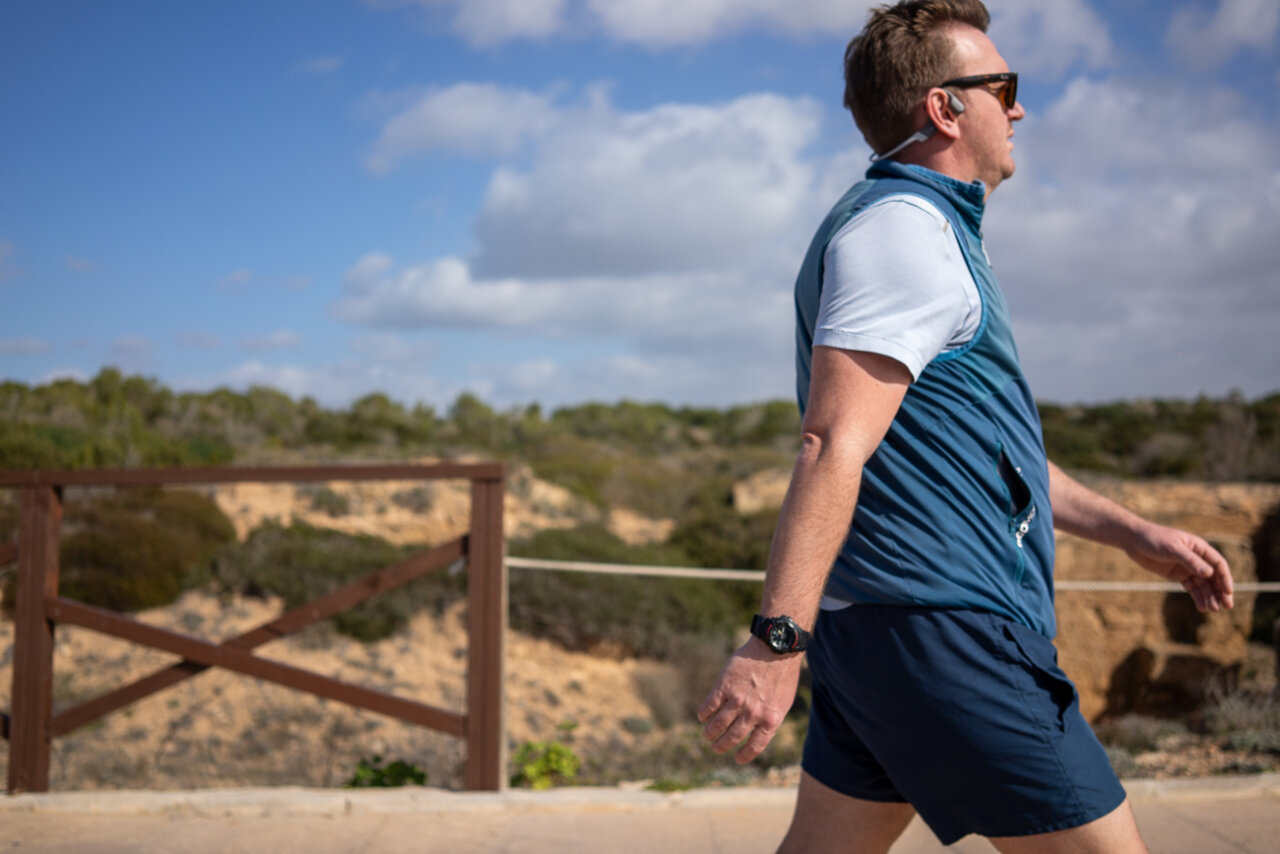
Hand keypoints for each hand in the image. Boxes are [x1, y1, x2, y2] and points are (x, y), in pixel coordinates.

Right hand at [697, 637, 802, 763]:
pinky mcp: (724, 685)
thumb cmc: (783, 674)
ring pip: (718, 724)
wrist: (775, 648)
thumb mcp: (783, 702)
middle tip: (716, 747)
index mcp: (770, 719)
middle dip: (722, 746)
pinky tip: (702, 717)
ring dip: (710, 733)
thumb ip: (770, 718)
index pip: (754, 747)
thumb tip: (759, 732)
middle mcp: (753, 713)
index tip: (736, 758)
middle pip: (732, 737)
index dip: (744, 755)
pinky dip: (704, 714)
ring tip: (707, 735)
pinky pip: (710, 705)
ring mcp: (738, 700)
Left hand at [1125, 523, 1233, 612]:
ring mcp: (1188, 568)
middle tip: (1227, 606)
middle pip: (1214, 577)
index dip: (1225, 577)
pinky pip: (1192, 588)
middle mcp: (1197, 558)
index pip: (1218, 563)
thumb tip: (1209, 574)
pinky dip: (1198, 597)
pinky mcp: (1178, 575)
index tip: (1228, 591)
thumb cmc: (1154, 539)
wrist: (1134, 541)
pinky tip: (1202, 607)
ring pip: (1204, 584)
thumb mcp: (1172, 548)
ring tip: (1213, 609)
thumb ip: (1190, 561)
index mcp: (1199, 547)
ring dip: (1210, 596)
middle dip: (1221, 591)